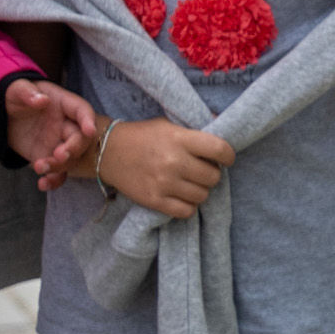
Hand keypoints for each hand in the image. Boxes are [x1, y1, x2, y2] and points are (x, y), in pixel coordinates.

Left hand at [5, 80, 101, 187]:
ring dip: (59, 166)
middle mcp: (68, 126)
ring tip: (39, 167)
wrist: (4, 114)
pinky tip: (42, 184)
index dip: (88, 120)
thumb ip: (27, 92)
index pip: (82, 111)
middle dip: (73, 148)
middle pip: (80, 139)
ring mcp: (60, 143)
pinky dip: (53, 181)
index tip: (89, 130)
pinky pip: (58, 172)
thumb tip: (41, 100)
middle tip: (59, 155)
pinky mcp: (50, 158)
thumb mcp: (17, 89)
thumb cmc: (15, 97)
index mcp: (64, 105)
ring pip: (70, 159)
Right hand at [98, 116, 233, 220]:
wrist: (106, 151)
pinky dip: (187, 205)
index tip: (224, 158)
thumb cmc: (143, 136)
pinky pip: (186, 211)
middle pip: (214, 177)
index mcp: (179, 139)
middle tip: (200, 170)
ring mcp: (163, 182)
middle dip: (211, 174)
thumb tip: (221, 122)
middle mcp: (173, 161)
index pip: (220, 150)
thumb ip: (195, 129)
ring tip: (189, 182)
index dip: (228, 156)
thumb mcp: (168, 125)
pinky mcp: (153, 199)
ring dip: (200, 190)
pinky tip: (180, 195)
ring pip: (202, 196)